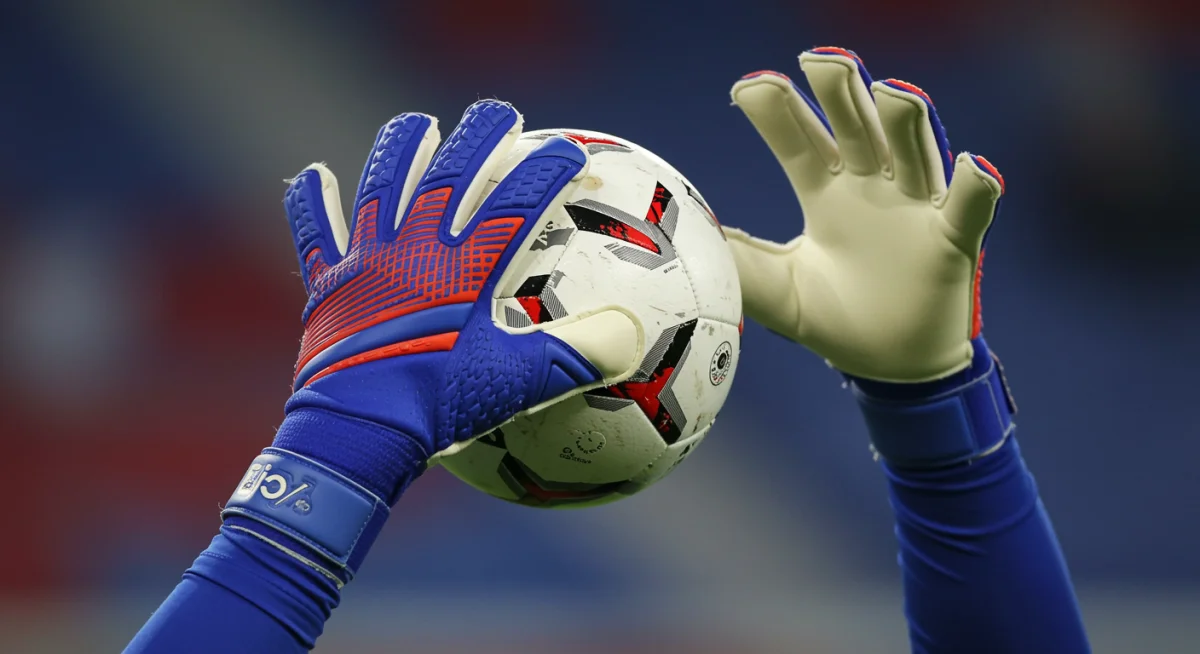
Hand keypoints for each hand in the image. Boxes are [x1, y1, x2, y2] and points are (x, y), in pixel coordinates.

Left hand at [278, 100, 639, 500]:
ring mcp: (367, 262)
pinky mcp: (328, 286)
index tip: (577, 152)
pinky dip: (313, 202)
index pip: (518, 202)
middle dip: (481, 137)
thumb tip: (633, 334)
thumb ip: (579, 356)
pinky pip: (316, 234)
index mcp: (466, 269)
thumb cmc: (439, 409)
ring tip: (418, 122)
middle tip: (503, 113)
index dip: (550, 170)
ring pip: (384, 186)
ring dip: (402, 149)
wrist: (357, 433)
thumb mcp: (520, 385)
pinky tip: (312, 174)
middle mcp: (416, 250)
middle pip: (451, 175)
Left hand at [724, 47, 1004, 382]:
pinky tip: (970, 166)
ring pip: (912, 153)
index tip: (747, 88)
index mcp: (826, 195)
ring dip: (904, 122)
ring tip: (891, 92)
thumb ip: (741, 267)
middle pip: (856, 129)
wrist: (893, 367)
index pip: (799, 142)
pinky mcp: (952, 242)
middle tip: (818, 60)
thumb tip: (687, 242)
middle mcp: (871, 190)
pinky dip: (974, 187)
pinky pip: (968, 209)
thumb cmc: (837, 320)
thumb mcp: (779, 294)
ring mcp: (915, 211)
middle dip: (840, 93)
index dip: (777, 113)